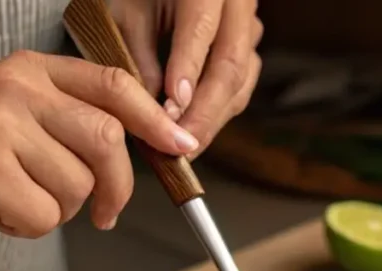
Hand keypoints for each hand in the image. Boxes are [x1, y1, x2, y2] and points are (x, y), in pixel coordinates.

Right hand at [0, 50, 199, 235]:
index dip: (155, 120)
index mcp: (29, 70)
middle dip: (116, 187)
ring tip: (16, 198)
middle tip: (105, 212)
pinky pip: (45, 216)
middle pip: (109, 141)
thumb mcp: (8, 110)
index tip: (181, 146)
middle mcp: (16, 89)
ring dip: (58, 209)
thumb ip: (66, 120)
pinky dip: (29, 228)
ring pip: (77, 186)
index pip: (114, 86)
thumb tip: (140, 151)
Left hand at [111, 0, 261, 155]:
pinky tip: (195, 131)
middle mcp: (239, 5)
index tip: (171, 107)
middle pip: (231, 64)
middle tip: (180, 144)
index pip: (201, 27)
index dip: (187, 69)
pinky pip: (241, 89)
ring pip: (241, 83)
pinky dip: (217, 114)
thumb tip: (155, 108)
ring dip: (213, 120)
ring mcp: (250, 29)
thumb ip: (139, 53)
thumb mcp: (131, 11)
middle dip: (205, 111)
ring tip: (184, 146)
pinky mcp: (250, 52)